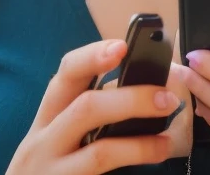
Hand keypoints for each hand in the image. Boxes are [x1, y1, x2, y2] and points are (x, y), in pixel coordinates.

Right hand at [6, 38, 179, 173]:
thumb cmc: (46, 168)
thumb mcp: (55, 137)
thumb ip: (85, 114)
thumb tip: (140, 91)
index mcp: (47, 117)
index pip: (66, 74)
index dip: (93, 56)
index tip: (122, 46)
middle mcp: (43, 141)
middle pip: (85, 107)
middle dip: (131, 99)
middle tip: (166, 97)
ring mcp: (52, 172)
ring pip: (99, 151)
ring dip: (139, 144)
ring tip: (166, 141)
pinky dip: (133, 167)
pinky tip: (153, 160)